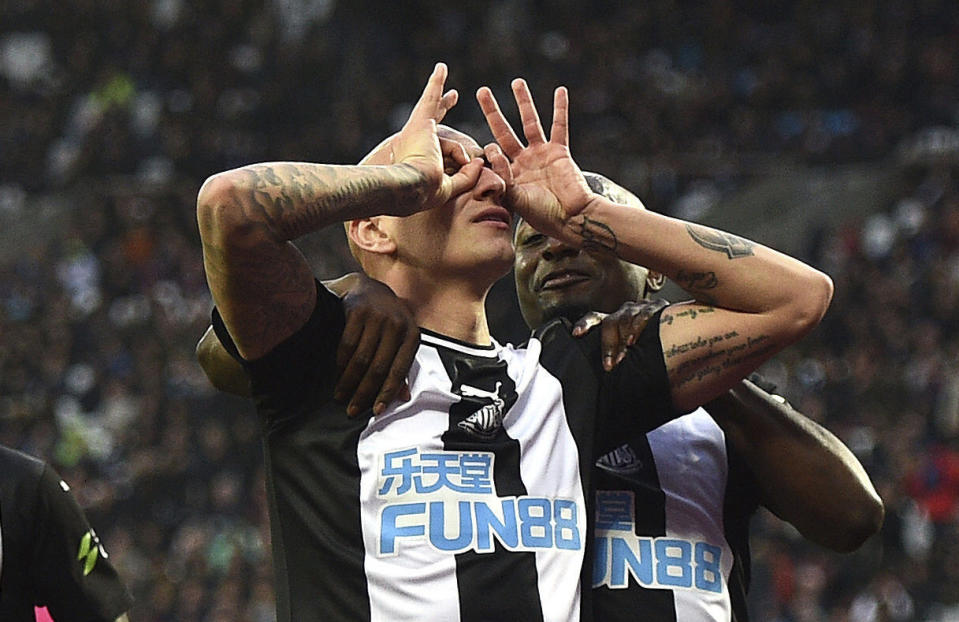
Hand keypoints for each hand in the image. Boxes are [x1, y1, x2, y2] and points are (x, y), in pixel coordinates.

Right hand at [332, 276, 418, 416]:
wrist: (369, 288)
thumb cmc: (388, 319)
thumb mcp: (401, 340)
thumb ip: (402, 367)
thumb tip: (403, 397)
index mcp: (412, 335)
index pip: (399, 370)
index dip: (387, 393)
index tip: (375, 410)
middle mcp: (397, 325)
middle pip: (378, 367)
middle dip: (364, 392)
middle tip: (352, 408)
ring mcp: (377, 317)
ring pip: (361, 359)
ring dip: (348, 382)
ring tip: (341, 395)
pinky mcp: (358, 311)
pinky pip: (347, 345)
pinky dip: (340, 363)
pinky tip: (337, 373)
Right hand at [388, 63, 483, 212]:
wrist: (414, 185)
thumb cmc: (427, 192)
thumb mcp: (450, 187)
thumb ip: (466, 176)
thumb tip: (479, 162)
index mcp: (421, 158)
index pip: (439, 146)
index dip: (450, 144)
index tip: (456, 140)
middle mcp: (416, 141)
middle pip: (433, 118)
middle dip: (443, 106)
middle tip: (454, 96)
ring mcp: (417, 129)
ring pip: (433, 108)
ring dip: (439, 90)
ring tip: (444, 73)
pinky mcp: (420, 121)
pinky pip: (431, 97)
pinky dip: (435, 82)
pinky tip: (442, 67)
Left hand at [476, 79, 593, 236]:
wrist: (571, 218)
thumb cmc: (543, 214)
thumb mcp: (515, 198)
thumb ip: (502, 176)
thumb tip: (490, 149)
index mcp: (510, 175)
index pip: (494, 154)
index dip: (488, 150)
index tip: (486, 147)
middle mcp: (524, 161)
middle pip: (505, 130)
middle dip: (493, 111)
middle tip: (482, 91)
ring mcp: (542, 154)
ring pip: (530, 122)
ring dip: (524, 101)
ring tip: (516, 82)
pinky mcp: (560, 151)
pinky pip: (560, 126)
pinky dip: (560, 109)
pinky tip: (560, 90)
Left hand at [571, 299, 668, 370]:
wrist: (681, 333)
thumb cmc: (651, 345)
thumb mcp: (630, 350)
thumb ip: (617, 354)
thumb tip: (602, 374)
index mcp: (614, 320)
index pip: (594, 317)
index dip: (584, 324)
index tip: (576, 334)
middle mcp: (624, 311)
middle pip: (609, 322)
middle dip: (608, 345)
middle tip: (609, 365)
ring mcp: (640, 307)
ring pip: (625, 319)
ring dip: (622, 340)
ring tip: (622, 356)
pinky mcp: (657, 306)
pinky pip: (644, 315)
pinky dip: (636, 328)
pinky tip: (633, 341)